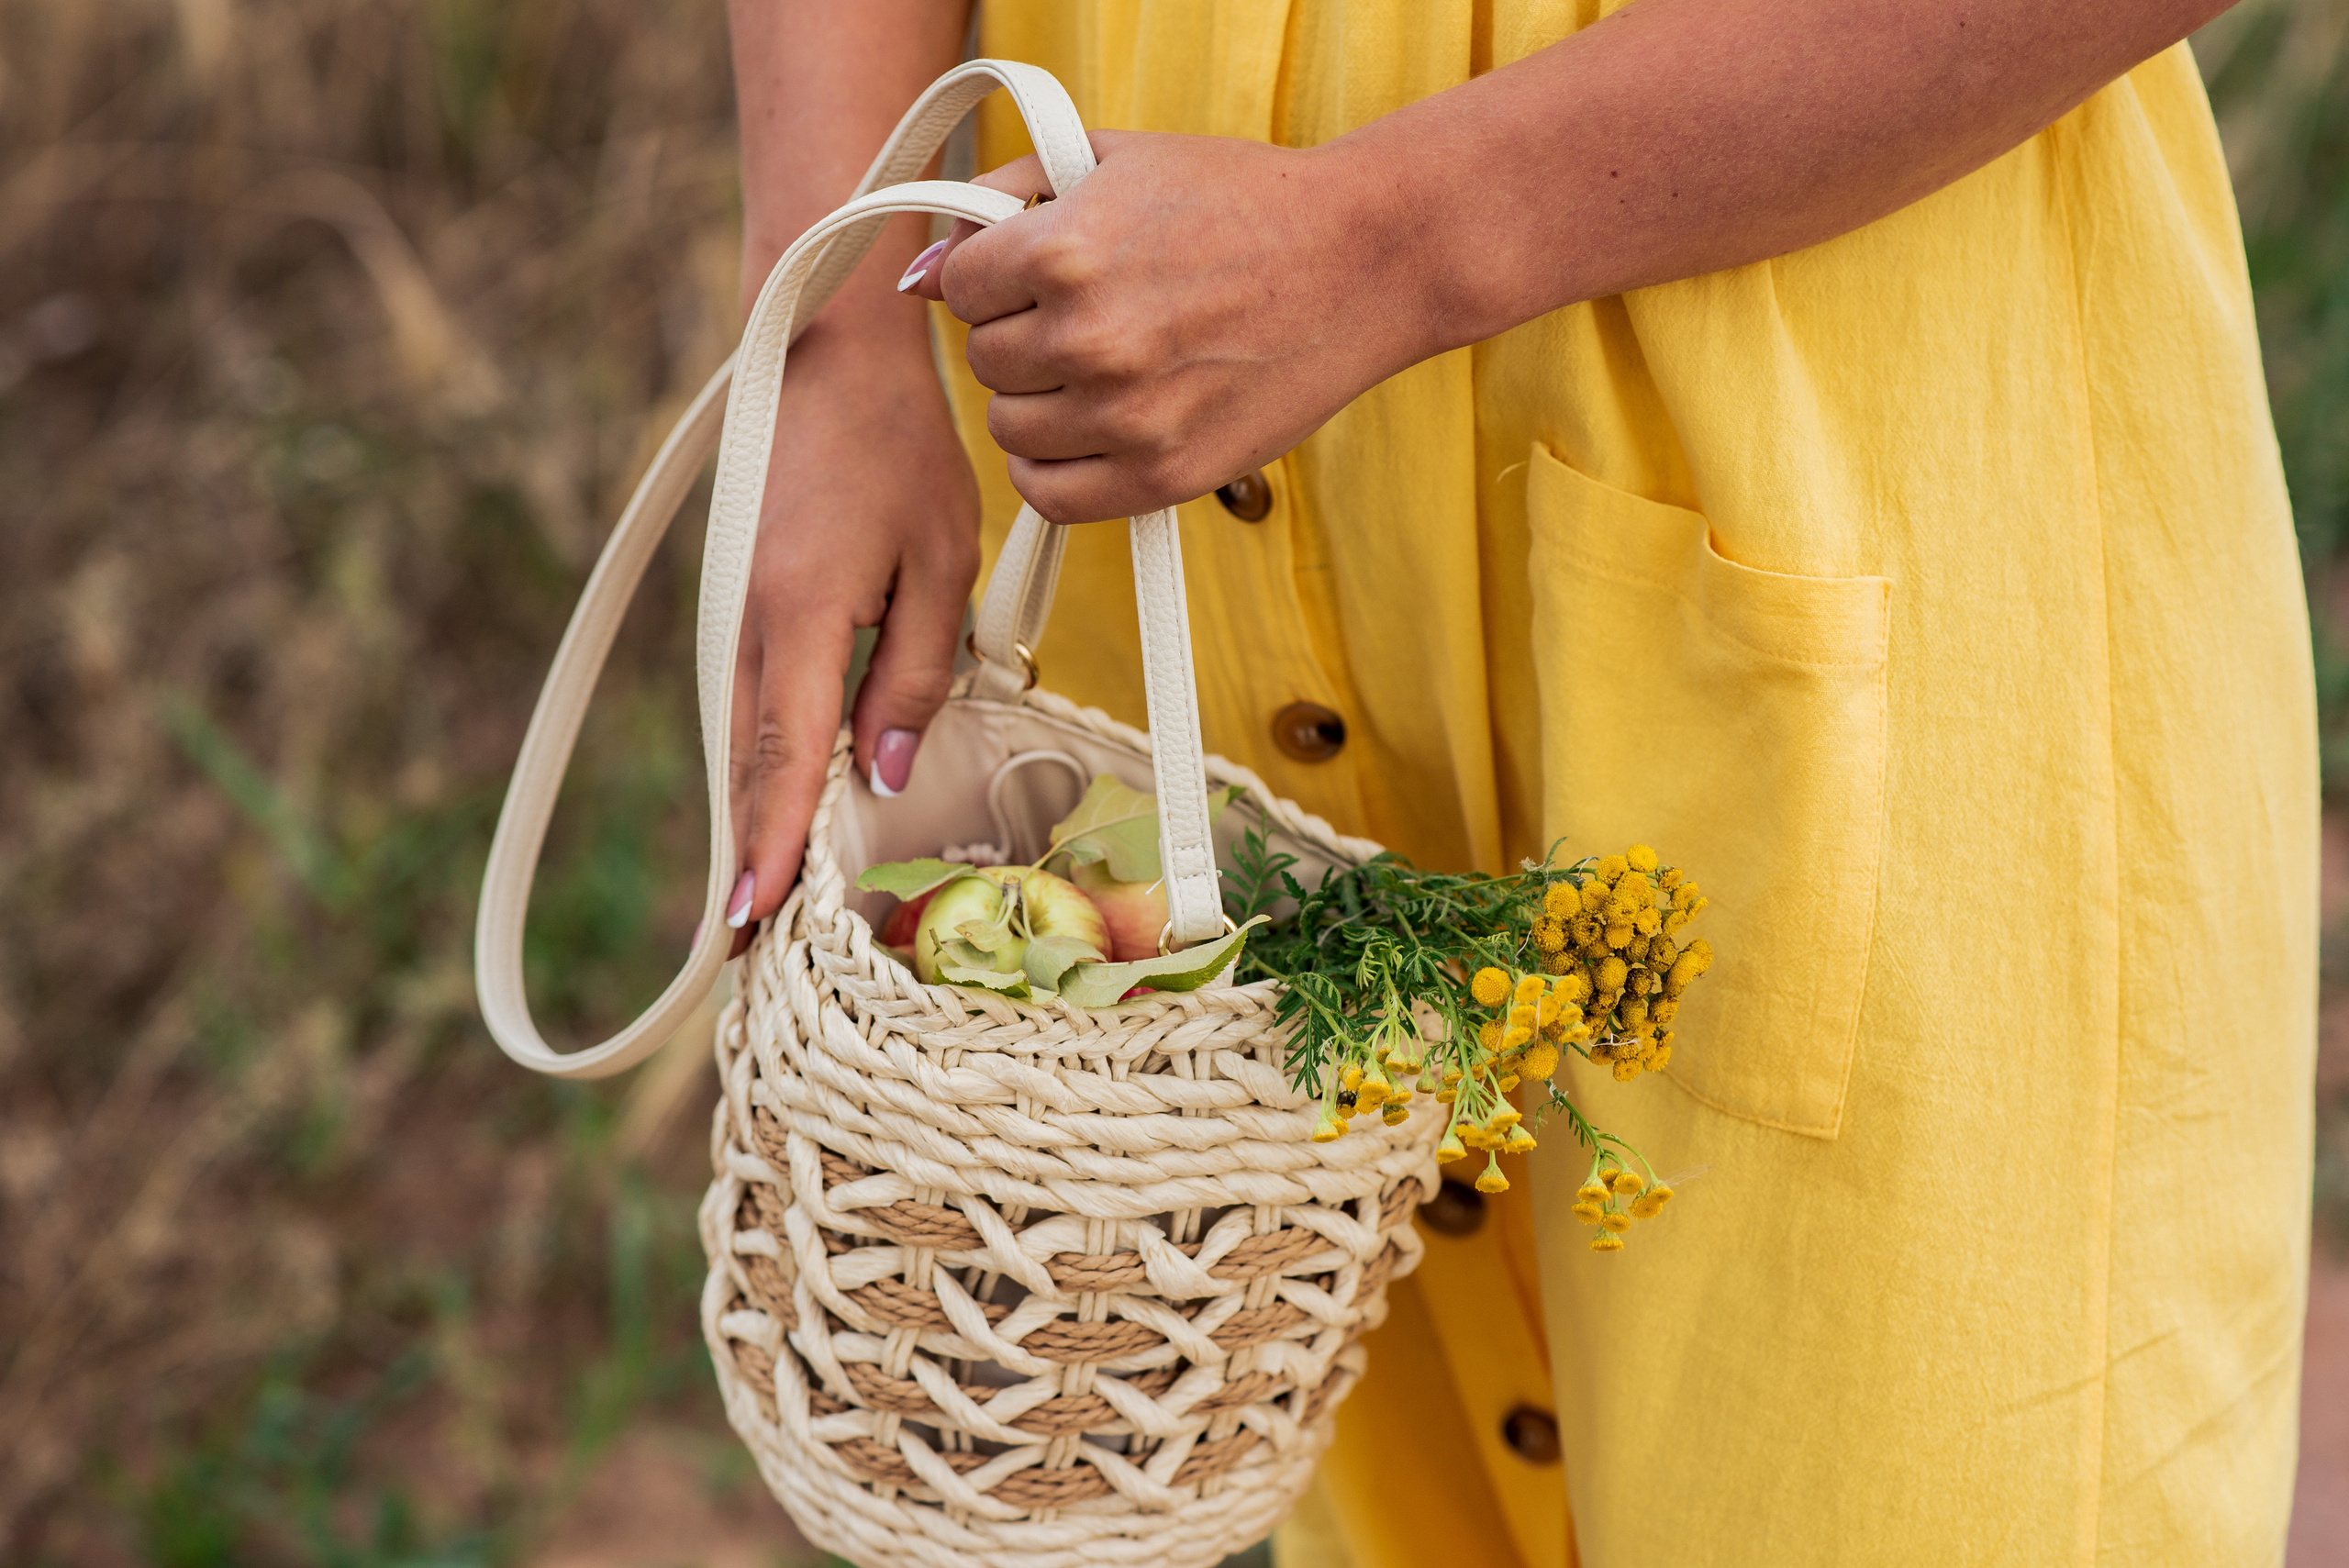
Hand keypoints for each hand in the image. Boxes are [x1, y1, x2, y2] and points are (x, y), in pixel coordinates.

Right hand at [724, 318, 978, 949]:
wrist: (825, 354)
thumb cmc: (898, 451)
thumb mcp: (938, 561)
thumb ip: (914, 673)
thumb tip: (885, 770)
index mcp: (800, 616)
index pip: (787, 757)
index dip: (772, 847)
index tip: (753, 923)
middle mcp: (750, 627)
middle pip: (746, 769)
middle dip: (747, 863)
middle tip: (743, 960)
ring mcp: (737, 616)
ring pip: (741, 745)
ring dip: (748, 824)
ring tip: (753, 913)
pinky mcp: (744, 606)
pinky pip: (747, 708)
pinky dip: (755, 771)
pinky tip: (771, 816)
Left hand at [905, 130, 1421, 524]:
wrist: (1361, 261)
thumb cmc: (1241, 202)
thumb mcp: (1113, 160)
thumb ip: (1002, 200)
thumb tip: (920, 276)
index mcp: (1063, 252)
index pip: (960, 291)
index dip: (996, 278)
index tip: (1041, 273)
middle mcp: (1088, 341)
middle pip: (985, 363)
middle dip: (1022, 337)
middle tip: (1086, 316)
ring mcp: (1126, 417)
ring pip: (1012, 430)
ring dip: (1041, 403)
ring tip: (1102, 369)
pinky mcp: (1163, 475)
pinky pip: (1052, 496)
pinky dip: (1057, 468)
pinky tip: (1095, 430)